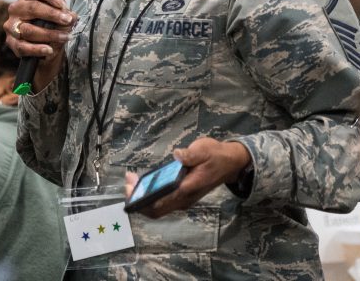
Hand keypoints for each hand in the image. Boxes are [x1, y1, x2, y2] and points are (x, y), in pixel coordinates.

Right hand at [4, 0, 76, 91]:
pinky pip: (23, 47)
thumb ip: (66, 16)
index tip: (64, 5)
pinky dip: (37, 49)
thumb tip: (72, 17)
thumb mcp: (58, 17)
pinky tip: (49, 50)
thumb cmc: (48, 24)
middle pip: (32, 8)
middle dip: (52, 14)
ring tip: (64, 37)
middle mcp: (16, 8)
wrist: (41, 44)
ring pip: (28, 30)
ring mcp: (11, 25)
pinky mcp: (11, 42)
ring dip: (49, 34)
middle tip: (67, 20)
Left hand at [124, 138, 250, 218]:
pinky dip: (150, 195)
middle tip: (128, 183)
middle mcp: (184, 198)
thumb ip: (191, 154)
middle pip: (156, 210)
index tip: (131, 185)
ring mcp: (183, 199)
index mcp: (188, 189)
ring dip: (142, 198)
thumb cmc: (216, 156)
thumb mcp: (205, 150)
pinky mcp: (182, 196)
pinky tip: (142, 182)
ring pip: (158, 208)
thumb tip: (177, 155)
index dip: (143, 198)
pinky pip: (162, 202)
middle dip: (138, 200)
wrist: (230, 163)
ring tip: (132, 181)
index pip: (162, 202)